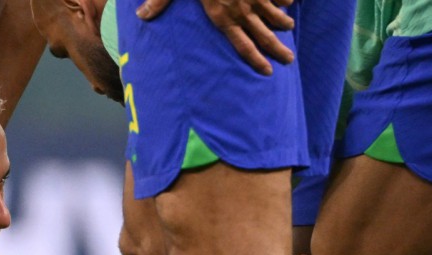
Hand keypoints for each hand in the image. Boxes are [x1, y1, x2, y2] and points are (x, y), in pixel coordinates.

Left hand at [136, 0, 294, 75]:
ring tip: (289, 30)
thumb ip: (159, 1)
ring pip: (273, 13)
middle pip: (263, 35)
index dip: (256, 60)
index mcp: (221, 16)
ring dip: (282, 23)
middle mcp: (240, 9)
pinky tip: (290, 1)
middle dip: (277, 49)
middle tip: (289, 60)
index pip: (242, 45)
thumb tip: (141, 16)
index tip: (267, 71)